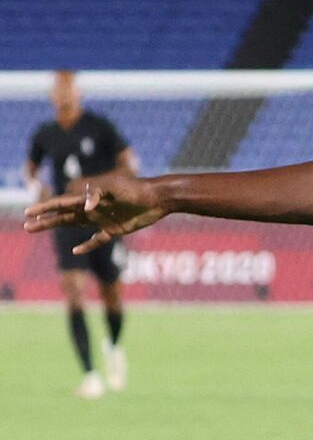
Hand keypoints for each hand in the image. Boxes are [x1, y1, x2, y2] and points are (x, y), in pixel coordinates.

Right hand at [22, 170, 167, 250]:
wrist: (158, 198)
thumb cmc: (137, 189)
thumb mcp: (116, 188)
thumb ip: (98, 194)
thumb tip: (85, 208)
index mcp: (89, 196)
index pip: (61, 203)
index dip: (44, 208)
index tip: (28, 212)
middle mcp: (92, 208)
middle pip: (63, 215)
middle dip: (44, 220)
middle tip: (26, 226)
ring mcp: (102, 219)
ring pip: (74, 225)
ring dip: (57, 228)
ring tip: (39, 230)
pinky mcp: (115, 229)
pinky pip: (97, 239)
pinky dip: (87, 245)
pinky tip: (76, 251)